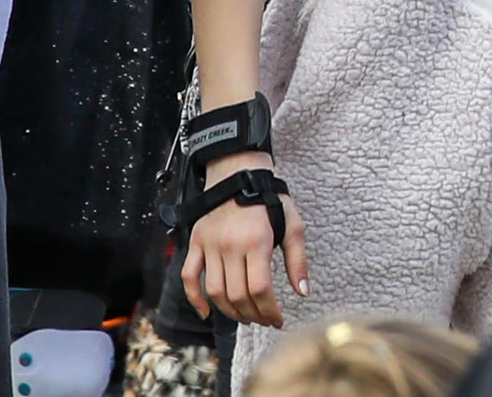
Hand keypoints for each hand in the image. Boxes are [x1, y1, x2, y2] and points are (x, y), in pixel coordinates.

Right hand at [181, 151, 308, 327]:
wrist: (238, 170)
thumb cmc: (268, 197)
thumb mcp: (292, 223)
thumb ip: (298, 259)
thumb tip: (303, 291)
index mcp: (256, 241)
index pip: (260, 289)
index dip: (270, 311)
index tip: (278, 320)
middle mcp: (230, 245)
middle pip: (238, 295)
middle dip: (254, 315)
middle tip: (264, 319)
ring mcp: (210, 244)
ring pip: (215, 291)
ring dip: (230, 312)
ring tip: (245, 316)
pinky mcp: (196, 241)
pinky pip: (189, 276)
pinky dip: (195, 298)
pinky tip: (206, 313)